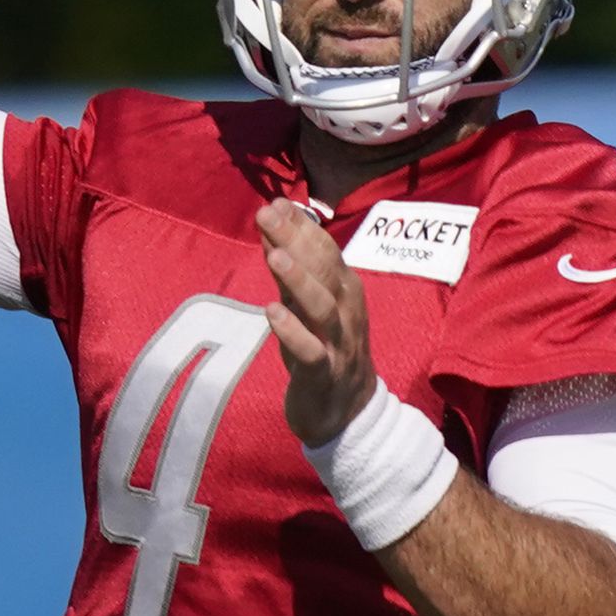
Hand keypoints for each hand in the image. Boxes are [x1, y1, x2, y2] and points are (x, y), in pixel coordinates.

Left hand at [257, 199, 377, 445]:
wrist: (346, 412)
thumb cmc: (324, 349)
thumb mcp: (306, 305)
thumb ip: (291, 267)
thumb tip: (272, 221)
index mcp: (344, 290)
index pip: (325, 250)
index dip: (301, 226)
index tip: (276, 203)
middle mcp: (346, 312)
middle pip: (324, 271)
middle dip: (296, 241)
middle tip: (268, 214)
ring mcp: (337, 344)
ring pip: (322, 308)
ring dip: (299, 281)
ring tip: (274, 256)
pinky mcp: (323, 374)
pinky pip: (311, 352)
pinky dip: (292, 332)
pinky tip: (273, 311)